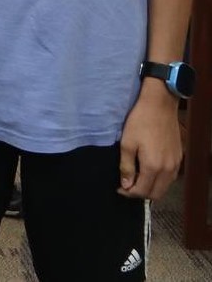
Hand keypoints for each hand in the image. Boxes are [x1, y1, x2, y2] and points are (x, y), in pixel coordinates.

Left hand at [117, 80, 181, 199]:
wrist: (159, 106)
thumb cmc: (139, 122)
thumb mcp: (127, 144)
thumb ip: (126, 167)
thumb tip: (126, 185)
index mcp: (153, 167)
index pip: (142, 191)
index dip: (128, 193)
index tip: (119, 188)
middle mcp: (168, 169)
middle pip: (156, 194)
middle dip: (140, 194)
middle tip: (127, 186)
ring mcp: (176, 164)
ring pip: (165, 187)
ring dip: (151, 188)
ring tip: (136, 180)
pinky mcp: (179, 157)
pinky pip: (170, 177)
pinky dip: (160, 181)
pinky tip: (149, 173)